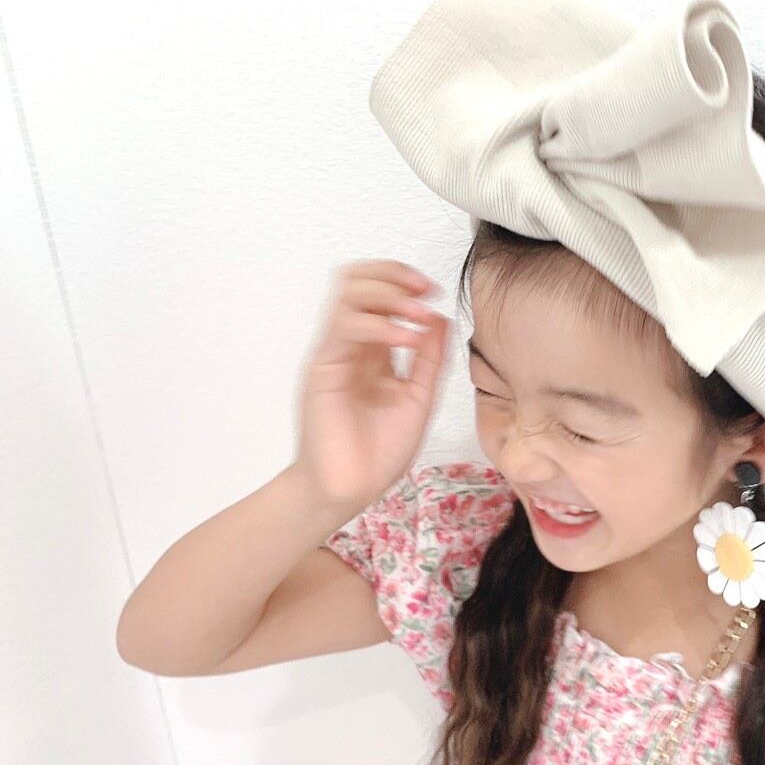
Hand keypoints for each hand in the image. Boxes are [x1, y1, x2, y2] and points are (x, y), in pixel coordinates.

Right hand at [292, 258, 449, 510]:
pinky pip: (345, 329)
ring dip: (387, 294)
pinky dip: (378, 326)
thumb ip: (430, 360)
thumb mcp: (419, 398)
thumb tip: (440, 318)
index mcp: (373, 350)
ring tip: (417, 313)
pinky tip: (405, 341)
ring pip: (348, 295)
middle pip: (356, 281)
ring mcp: (335, 354)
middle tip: (423, 289)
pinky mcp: (324, 370)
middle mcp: (351, 346)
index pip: (378, 292)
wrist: (349, 489)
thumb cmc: (379, 451)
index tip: (433, 291)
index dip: (403, 281)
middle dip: (392, 275)